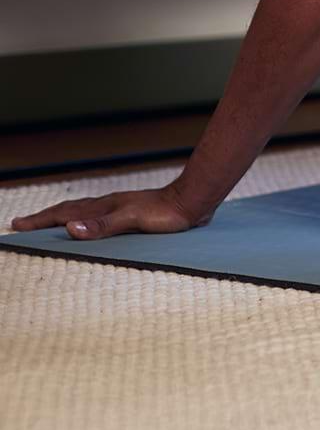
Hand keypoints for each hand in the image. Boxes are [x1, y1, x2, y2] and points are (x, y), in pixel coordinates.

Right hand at [9, 182, 212, 239]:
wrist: (192, 201)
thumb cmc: (165, 213)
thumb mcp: (132, 220)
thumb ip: (102, 225)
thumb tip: (68, 229)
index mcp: (104, 207)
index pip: (64, 214)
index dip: (40, 220)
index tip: (17, 225)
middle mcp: (108, 205)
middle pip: (69, 210)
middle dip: (44, 218)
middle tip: (23, 223)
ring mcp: (120, 207)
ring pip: (83, 212)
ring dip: (63, 217)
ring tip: (49, 223)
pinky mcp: (132, 212)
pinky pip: (99, 216)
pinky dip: (85, 220)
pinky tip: (91, 225)